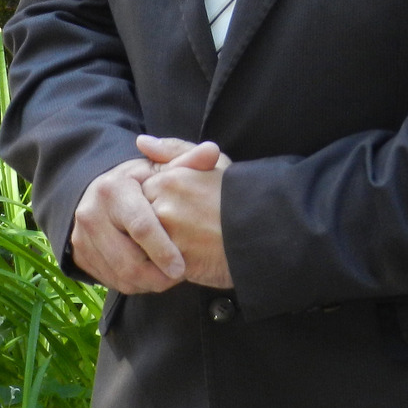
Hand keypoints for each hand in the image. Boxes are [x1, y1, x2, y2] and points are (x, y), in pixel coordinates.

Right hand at [70, 158, 186, 293]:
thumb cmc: (142, 181)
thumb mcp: (163, 168)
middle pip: (128, 261)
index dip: (163, 251)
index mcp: (114, 189)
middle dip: (158, 276)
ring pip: (120, 276)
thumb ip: (188, 161)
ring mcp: (82, 236)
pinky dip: (135, 285)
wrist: (103, 192)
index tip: (182, 268)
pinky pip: (112, 282)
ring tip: (168, 276)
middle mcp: (91, 213)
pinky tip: (151, 275)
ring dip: (148, 283)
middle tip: (179, 277)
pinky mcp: (80, 255)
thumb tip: (211, 151)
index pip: (141, 227)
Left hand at [140, 136, 233, 289]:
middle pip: (143, 219)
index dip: (158, 203)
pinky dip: (169, 265)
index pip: (144, 193)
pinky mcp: (178, 262)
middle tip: (184, 228)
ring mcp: (170, 236)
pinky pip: (160, 266)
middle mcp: (165, 205)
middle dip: (156, 225)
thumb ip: (173, 150)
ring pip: (149, 243)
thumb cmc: (240, 194)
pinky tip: (190, 259)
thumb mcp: (213, 162)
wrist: (266, 230)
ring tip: (188, 244)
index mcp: (170, 179)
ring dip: (159, 246)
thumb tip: (141, 142)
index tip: (178, 209)